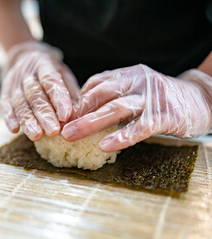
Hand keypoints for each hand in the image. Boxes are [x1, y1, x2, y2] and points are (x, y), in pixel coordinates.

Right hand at [0, 42, 78, 140]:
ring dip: (28, 120)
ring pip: (20, 102)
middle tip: (53, 131)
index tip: (66, 116)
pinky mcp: (4, 91)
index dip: (58, 98)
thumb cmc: (51, 73)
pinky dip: (9, 118)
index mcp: (44, 64)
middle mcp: (27, 73)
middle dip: (44, 115)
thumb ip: (70, 95)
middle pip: (35, 95)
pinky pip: (5, 105)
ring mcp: (14, 82)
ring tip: (36, 136)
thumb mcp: (64, 76)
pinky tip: (14, 130)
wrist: (24, 58)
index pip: (51, 81)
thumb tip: (78, 117)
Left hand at [61, 64, 211, 151]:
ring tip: (71, 135)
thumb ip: (115, 95)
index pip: (96, 83)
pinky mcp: (165, 116)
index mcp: (129, 74)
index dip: (78, 99)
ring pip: (116, 109)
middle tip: (59, 127)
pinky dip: (121, 137)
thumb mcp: (137, 90)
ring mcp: (151, 98)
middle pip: (101, 95)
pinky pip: (139, 128)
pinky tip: (105, 146)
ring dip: (90, 123)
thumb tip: (84, 110)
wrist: (202, 99)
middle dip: (78, 111)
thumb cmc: (162, 98)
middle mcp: (137, 82)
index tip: (63, 114)